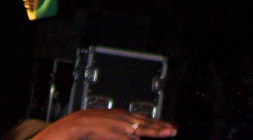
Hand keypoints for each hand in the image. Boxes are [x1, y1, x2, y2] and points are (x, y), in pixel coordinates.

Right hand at [33, 108, 176, 139]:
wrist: (78, 123)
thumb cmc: (91, 125)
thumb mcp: (109, 123)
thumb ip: (121, 127)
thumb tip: (132, 133)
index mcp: (124, 116)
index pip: (145, 119)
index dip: (158, 124)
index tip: (169, 127)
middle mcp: (125, 119)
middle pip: (147, 123)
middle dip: (161, 127)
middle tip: (174, 130)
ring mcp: (122, 127)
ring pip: (143, 129)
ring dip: (156, 131)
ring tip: (168, 133)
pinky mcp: (117, 135)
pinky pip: (131, 139)